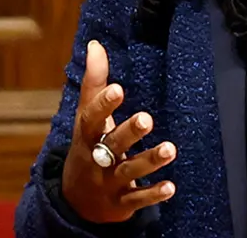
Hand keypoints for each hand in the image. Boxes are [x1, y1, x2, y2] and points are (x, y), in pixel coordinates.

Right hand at [62, 40, 176, 222]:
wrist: (75, 200)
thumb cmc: (87, 146)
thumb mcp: (87, 118)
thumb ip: (95, 82)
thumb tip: (96, 44)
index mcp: (87, 135)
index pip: (92, 118)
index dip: (103, 104)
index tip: (118, 89)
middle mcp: (96, 158)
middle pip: (112, 144)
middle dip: (128, 132)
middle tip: (147, 118)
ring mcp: (109, 182)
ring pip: (129, 171)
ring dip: (149, 161)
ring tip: (170, 149)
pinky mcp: (122, 202)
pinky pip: (138, 199)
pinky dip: (153, 194)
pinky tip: (171, 186)